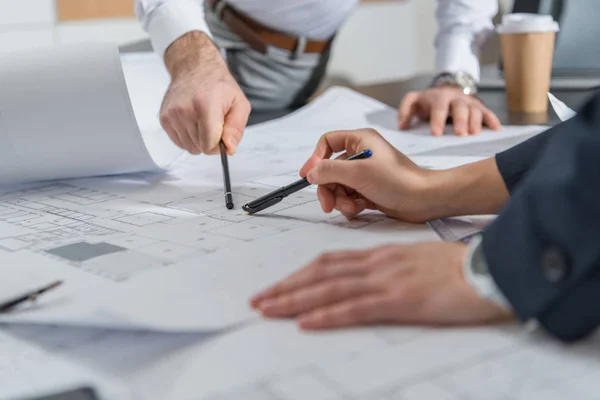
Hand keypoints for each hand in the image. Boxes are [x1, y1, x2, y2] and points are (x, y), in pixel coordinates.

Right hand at [160, 32, 250, 154]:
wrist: (194, 67)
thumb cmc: (218, 85)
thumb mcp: (239, 103)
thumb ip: (236, 129)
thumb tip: (229, 148)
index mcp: (205, 105)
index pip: (209, 145)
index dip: (219, 145)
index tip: (223, 133)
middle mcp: (184, 110)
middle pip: (200, 148)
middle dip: (210, 140)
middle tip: (213, 121)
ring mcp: (172, 115)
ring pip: (190, 147)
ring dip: (199, 139)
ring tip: (202, 120)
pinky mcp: (164, 118)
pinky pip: (179, 142)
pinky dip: (189, 137)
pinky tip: (193, 121)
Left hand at [250, 242, 512, 329]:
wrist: (491, 267)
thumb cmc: (458, 267)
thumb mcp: (416, 261)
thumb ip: (389, 269)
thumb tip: (366, 281)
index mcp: (380, 254)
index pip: (328, 261)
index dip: (299, 273)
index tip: (278, 285)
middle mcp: (377, 263)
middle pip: (320, 273)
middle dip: (286, 287)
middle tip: (258, 300)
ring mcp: (387, 281)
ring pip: (330, 289)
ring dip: (295, 300)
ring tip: (268, 310)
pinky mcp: (402, 300)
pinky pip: (356, 308)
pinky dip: (328, 315)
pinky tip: (307, 322)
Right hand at [299, 129, 440, 222]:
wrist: (424, 200)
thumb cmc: (397, 180)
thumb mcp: (358, 173)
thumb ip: (329, 170)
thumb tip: (311, 173)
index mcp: (360, 140)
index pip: (328, 142)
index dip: (315, 158)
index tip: (308, 176)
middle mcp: (362, 154)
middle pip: (330, 169)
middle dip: (328, 188)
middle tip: (328, 204)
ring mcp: (366, 173)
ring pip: (338, 186)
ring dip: (340, 199)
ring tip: (352, 207)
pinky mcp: (370, 189)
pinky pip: (349, 196)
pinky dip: (350, 205)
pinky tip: (360, 209)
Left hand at [398, 86, 500, 135]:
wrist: (446, 92)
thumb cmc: (428, 102)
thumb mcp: (414, 102)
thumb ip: (405, 110)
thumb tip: (401, 125)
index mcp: (439, 97)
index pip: (438, 108)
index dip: (438, 120)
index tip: (436, 134)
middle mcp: (456, 98)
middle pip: (460, 107)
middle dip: (460, 120)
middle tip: (460, 134)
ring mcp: (469, 102)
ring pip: (475, 110)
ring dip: (476, 121)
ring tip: (475, 134)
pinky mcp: (480, 108)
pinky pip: (488, 113)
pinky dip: (493, 120)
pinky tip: (496, 130)